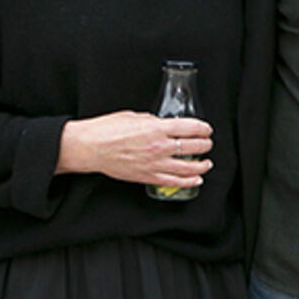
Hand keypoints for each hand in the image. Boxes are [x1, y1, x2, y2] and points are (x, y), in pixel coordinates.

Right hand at [57, 110, 213, 186]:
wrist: (90, 148)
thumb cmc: (107, 130)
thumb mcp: (134, 116)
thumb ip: (152, 121)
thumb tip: (162, 123)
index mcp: (156, 128)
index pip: (190, 128)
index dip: (203, 128)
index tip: (206, 129)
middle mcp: (159, 147)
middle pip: (192, 146)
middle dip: (205, 145)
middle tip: (207, 143)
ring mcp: (154, 164)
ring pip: (187, 167)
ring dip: (201, 165)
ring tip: (207, 163)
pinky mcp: (148, 177)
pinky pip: (173, 181)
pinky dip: (188, 181)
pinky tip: (195, 179)